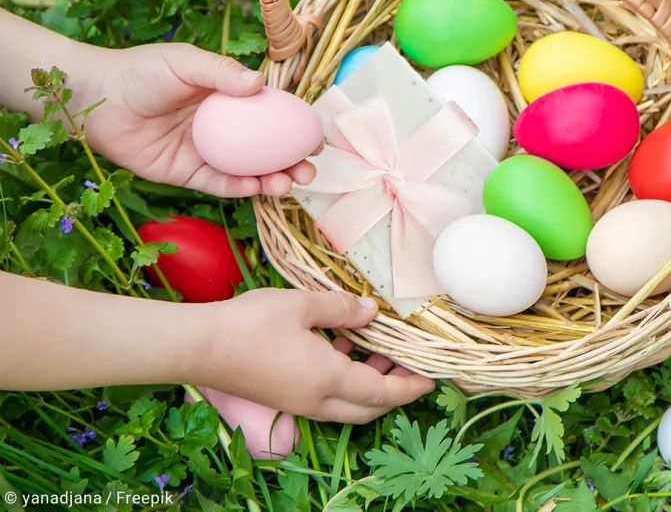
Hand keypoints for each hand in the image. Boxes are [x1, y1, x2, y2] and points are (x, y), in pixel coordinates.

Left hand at [76, 43, 314, 197]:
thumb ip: (220, 72)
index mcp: (229, 98)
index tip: (315, 140)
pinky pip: (219, 184)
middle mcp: (223, 127)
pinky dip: (239, 188)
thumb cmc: (139, 71)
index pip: (272, 116)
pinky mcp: (187, 173)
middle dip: (294, 163)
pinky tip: (255, 187)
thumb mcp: (184, 63)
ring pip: (249, 171)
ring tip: (286, 183)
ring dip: (272, 180)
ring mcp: (207, 152)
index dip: (296, 129)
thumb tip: (259, 84)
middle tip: (309, 170)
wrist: (96, 99)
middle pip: (268, 150)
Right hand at [195, 288, 434, 423]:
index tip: (431, 380)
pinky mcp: (282, 396)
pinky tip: (342, 346)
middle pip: (368, 407)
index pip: (382, 394)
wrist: (197, 347)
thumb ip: (342, 309)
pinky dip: (344, 379)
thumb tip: (371, 312)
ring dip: (368, 385)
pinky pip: (325, 396)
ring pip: (346, 404)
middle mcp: (316, 400)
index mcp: (328, 380)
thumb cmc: (251, 324)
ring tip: (381, 354)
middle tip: (410, 367)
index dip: (410, 388)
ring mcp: (297, 401)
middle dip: (394, 391)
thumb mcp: (303, 304)